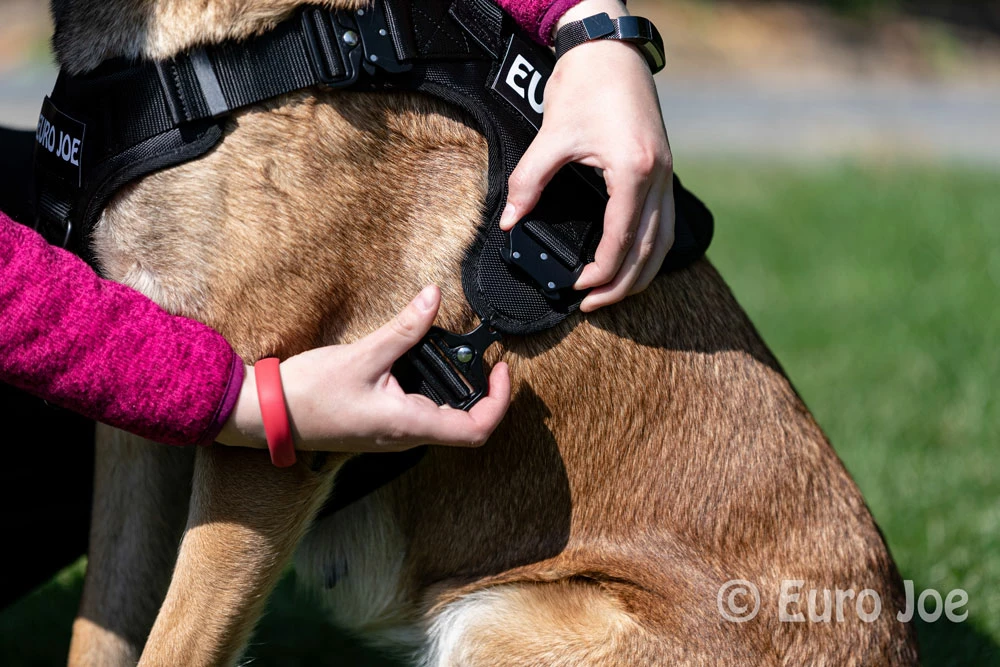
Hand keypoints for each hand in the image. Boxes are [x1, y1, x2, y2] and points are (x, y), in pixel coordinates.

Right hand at [217, 285, 510, 451]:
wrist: (268, 415)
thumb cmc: (309, 394)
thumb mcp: (363, 355)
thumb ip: (404, 328)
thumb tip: (433, 298)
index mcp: (409, 424)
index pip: (475, 430)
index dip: (499, 402)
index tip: (500, 370)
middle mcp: (406, 435)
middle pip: (464, 425)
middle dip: (483, 392)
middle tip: (485, 359)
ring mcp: (393, 433)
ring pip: (442, 418)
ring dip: (457, 390)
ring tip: (457, 355)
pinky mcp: (381, 425)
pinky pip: (420, 411)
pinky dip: (432, 388)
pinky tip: (421, 361)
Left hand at [499, 0, 674, 312]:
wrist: (609, 49)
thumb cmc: (585, 84)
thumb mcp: (551, 136)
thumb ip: (529, 182)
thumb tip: (509, 220)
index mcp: (633, 171)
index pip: (620, 240)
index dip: (599, 272)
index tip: (576, 289)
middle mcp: (658, 177)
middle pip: (648, 251)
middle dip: (621, 284)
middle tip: (593, 305)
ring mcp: (667, 175)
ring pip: (663, 242)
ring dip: (641, 273)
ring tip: (614, 293)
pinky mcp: (665, 170)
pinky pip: (665, 223)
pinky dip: (651, 250)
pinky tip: (633, 261)